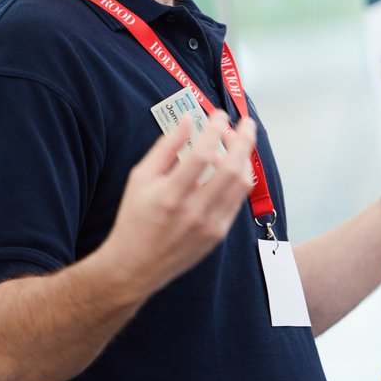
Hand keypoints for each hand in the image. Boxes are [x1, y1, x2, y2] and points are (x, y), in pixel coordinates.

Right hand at [102, 110, 256, 295]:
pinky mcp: (219, 233)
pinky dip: (238, 178)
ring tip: (236, 143)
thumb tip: (188, 120)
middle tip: (245, 122)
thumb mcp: (140, 178)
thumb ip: (166, 147)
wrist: (135, 266)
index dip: (214, 129)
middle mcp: (194, 211)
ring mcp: (210, 224)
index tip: (219, 114)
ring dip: (244, 158)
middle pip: (232, 168)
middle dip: (244, 139)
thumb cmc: (135, 218)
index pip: (201, 154)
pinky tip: (230, 167)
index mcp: (170, 195)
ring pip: (242, 183)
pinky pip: (237, 199)